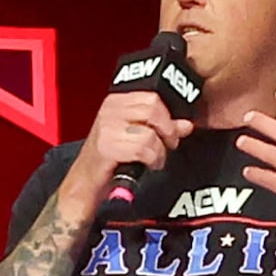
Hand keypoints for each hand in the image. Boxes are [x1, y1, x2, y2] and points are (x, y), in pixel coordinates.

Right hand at [68, 89, 193, 204]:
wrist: (89, 178)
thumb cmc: (112, 155)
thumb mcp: (137, 135)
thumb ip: (162, 127)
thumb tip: (186, 124)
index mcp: (118, 101)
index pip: (153, 97)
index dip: (168, 116)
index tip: (169, 131)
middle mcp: (111, 110)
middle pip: (154, 110)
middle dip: (166, 131)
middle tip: (164, 145)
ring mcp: (108, 127)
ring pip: (151, 132)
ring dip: (158, 151)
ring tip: (151, 157)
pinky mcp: (108, 146)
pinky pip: (143, 149)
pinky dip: (151, 160)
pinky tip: (145, 164)